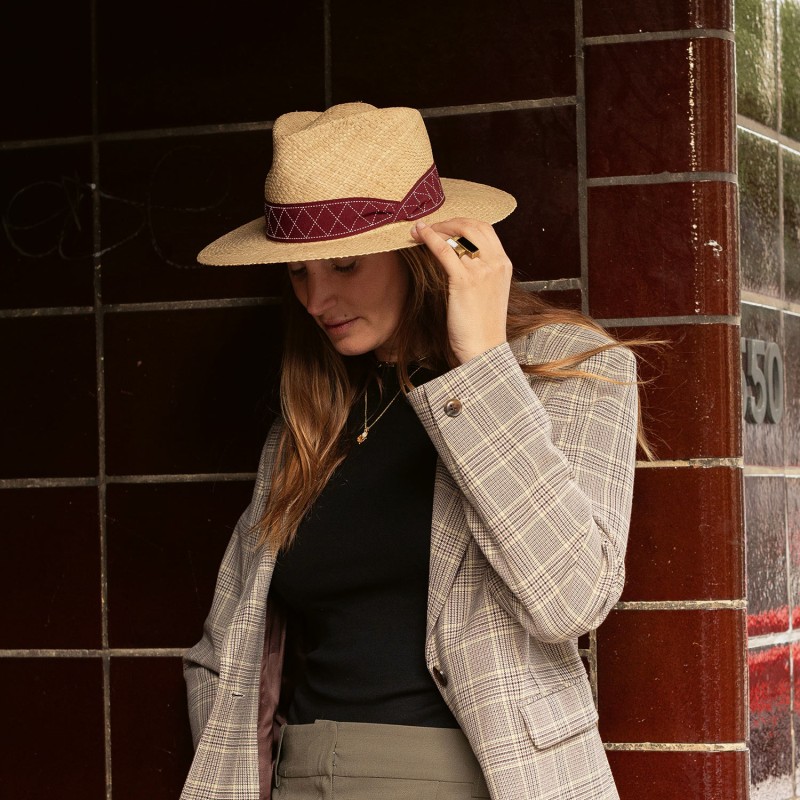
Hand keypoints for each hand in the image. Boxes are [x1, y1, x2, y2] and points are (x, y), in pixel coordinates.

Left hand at [410, 217, 511, 363]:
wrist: (485, 348)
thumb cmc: (482, 326)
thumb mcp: (488, 292)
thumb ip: (480, 272)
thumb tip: (459, 258)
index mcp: (504, 264)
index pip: (485, 230)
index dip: (463, 223)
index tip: (446, 226)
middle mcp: (496, 263)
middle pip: (472, 226)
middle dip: (449, 222)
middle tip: (431, 226)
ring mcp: (481, 270)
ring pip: (457, 235)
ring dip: (436, 228)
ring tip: (420, 231)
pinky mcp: (464, 281)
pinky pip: (444, 250)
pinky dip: (430, 238)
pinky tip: (419, 235)